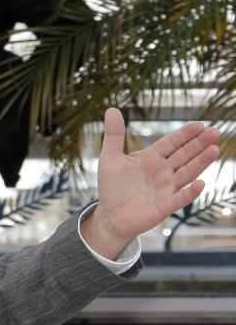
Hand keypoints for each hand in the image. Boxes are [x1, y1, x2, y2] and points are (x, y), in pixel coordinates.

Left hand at [83, 108, 219, 257]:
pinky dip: (189, 192)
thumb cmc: (112, 186)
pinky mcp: (165, 206)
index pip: (171, 143)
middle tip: (214, 132)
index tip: (200, 124)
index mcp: (151, 158)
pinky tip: (200, 184)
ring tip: (214, 150)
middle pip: (184, 154)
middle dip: (199, 144)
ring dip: (200, 163)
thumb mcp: (110, 157)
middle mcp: (163, 171)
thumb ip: (114, 135)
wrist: (110, 215)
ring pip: (187, 173)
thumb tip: (111, 108)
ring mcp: (166, 188)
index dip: (185, 134)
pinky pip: (180, 198)